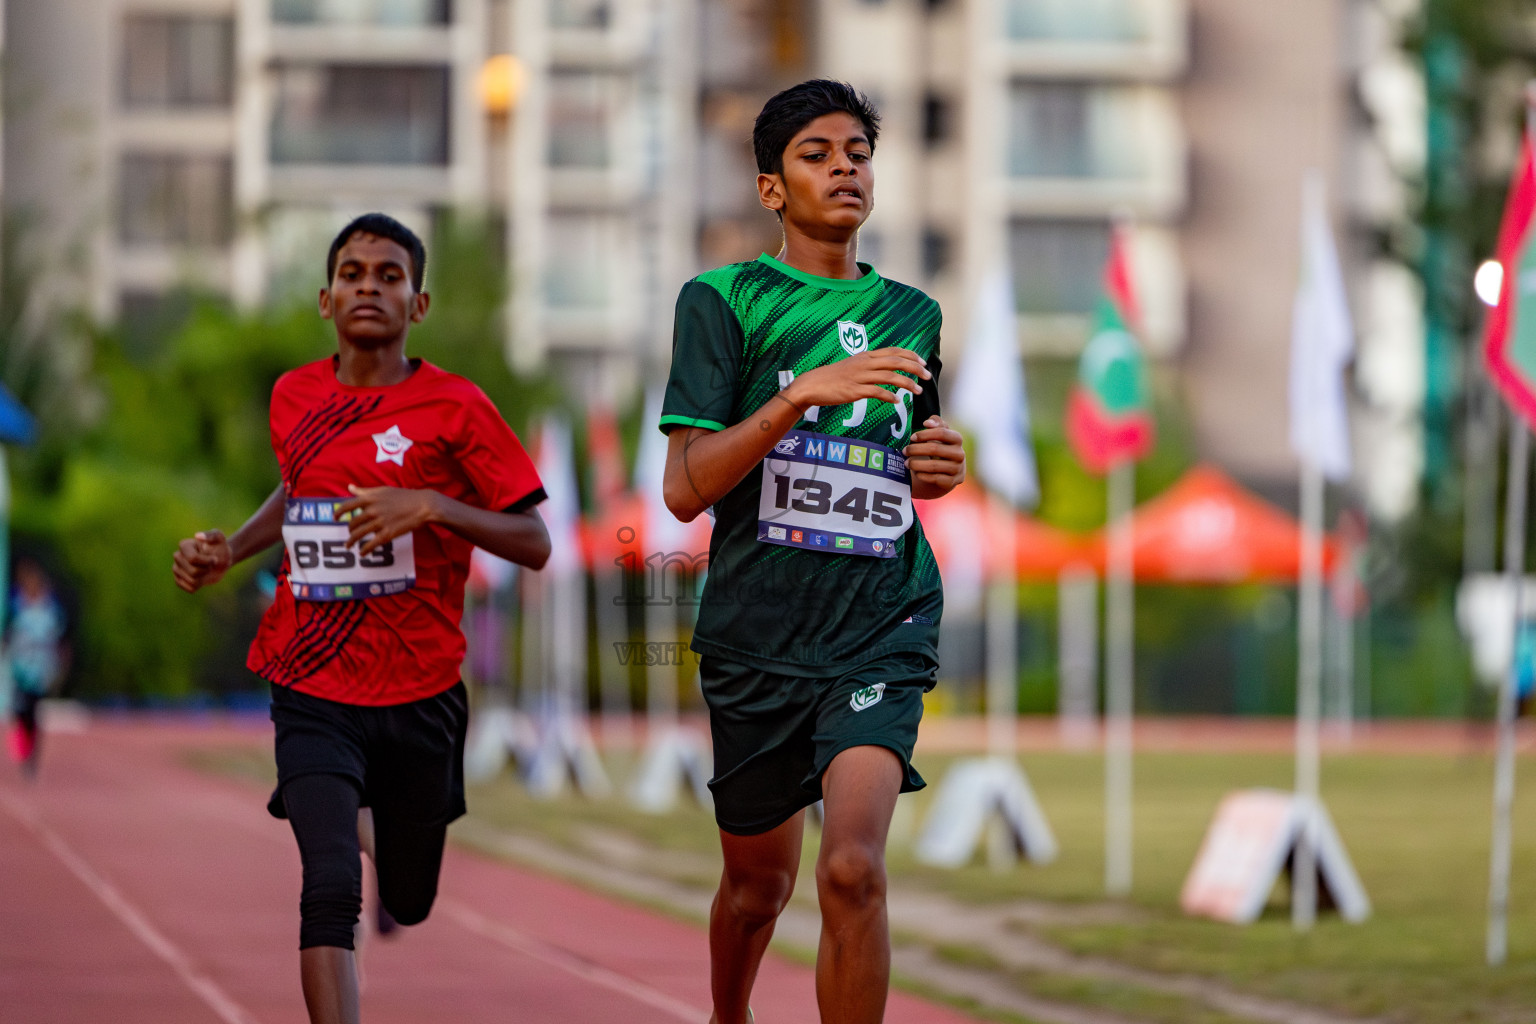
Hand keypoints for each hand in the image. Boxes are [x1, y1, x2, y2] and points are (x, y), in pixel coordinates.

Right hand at [173, 529, 232, 592]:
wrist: (221, 561)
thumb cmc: (220, 548)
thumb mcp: (220, 539)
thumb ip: (211, 535)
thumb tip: (198, 536)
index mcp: (184, 545)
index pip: (192, 559)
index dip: (207, 562)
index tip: (214, 558)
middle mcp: (177, 556)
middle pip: (192, 572)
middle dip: (206, 570)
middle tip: (210, 565)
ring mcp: (176, 569)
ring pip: (191, 581)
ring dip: (204, 578)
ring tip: (205, 570)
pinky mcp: (179, 580)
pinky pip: (190, 588)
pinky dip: (199, 585)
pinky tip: (201, 578)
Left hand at [338, 485, 440, 555]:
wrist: (423, 505)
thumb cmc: (403, 496)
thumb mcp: (383, 490)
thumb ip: (365, 491)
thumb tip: (349, 487)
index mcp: (370, 498)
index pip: (347, 506)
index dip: (338, 513)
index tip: (335, 518)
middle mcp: (372, 510)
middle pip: (353, 523)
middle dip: (349, 530)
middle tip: (350, 534)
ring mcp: (379, 523)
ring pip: (359, 535)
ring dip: (351, 542)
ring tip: (349, 546)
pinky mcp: (387, 534)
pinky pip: (371, 544)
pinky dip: (364, 550)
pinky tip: (362, 553)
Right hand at [783, 347, 929, 409]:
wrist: (812, 384)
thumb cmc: (833, 377)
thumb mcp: (853, 365)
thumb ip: (870, 366)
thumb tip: (887, 370)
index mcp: (866, 356)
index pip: (894, 351)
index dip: (911, 356)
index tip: (923, 363)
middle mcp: (865, 363)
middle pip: (896, 361)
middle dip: (915, 368)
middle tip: (927, 376)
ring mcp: (859, 376)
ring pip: (890, 376)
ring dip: (907, 383)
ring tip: (917, 391)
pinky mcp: (854, 390)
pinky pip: (876, 392)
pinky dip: (889, 396)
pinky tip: (896, 401)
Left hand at [904, 416, 965, 498]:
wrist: (948, 471)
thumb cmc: (940, 448)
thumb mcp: (940, 434)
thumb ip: (936, 424)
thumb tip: (928, 423)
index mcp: (957, 439)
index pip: (942, 433)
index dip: (924, 434)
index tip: (912, 437)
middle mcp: (959, 454)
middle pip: (935, 449)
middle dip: (916, 449)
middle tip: (905, 451)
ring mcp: (957, 469)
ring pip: (933, 466)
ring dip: (916, 464)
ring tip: (906, 463)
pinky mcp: (951, 482)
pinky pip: (934, 479)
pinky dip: (923, 475)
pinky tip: (916, 472)